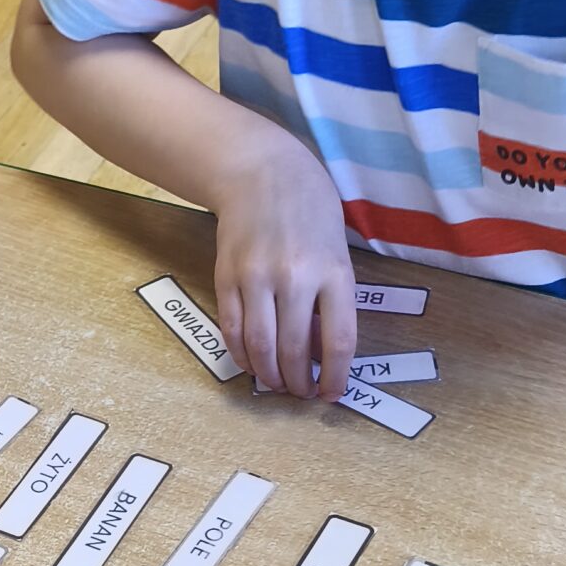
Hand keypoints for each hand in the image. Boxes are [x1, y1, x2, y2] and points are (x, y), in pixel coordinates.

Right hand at [210, 133, 356, 397]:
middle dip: (298, 383)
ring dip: (268, 375)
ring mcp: (257, 278)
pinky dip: (241, 354)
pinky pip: (232, 329)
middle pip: (296, 351)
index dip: (336, 377)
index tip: (331, 394)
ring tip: (275, 385)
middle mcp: (295, 278)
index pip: (339, 341)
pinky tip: (251, 363)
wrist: (261, 172)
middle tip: (299, 393)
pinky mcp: (227, 277)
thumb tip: (324, 352)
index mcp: (334, 272)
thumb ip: (333, 297)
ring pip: (260, 346)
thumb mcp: (337, 250)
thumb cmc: (309, 209)